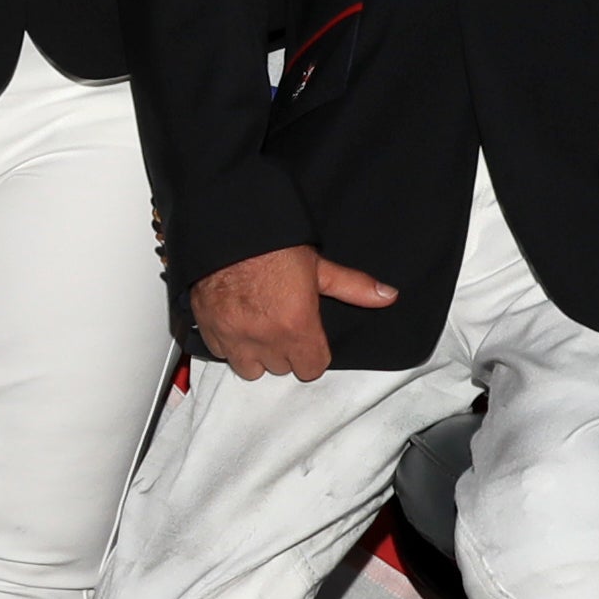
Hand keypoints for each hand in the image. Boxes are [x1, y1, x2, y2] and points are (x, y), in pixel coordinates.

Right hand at [188, 245, 398, 382]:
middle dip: (286, 352)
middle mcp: (266, 339)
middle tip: (284, 325)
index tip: (309, 337)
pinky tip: (236, 322)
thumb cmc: (271, 245)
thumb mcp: (318, 266)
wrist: (228, 229)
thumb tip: (388, 295)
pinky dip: (230, 344)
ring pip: (251, 369)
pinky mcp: (210, 330)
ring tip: (259, 330)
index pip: (312, 368)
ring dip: (257, 355)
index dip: (314, 352)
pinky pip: (222, 353)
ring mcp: (234, 337)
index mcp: (297, 326)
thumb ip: (352, 287)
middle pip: (283, 368)